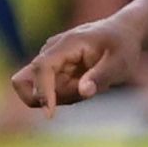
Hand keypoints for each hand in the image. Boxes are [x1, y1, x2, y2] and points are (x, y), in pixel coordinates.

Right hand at [8, 17, 140, 109]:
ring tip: (93, 83)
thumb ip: (102, 76)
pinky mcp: (52, 70)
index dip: (42, 91)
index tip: (49, 113)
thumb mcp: (121, 61)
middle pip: (24, 82)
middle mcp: (50, 51)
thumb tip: (83, 92)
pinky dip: (68, 94)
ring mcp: (48, 61)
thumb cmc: (122, 46)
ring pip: (42, 91)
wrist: (121, 32)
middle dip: (47, 97)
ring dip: (65, 96)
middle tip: (83, 91)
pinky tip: (87, 83)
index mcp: (66, 44)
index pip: (42, 68)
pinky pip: (52, 91)